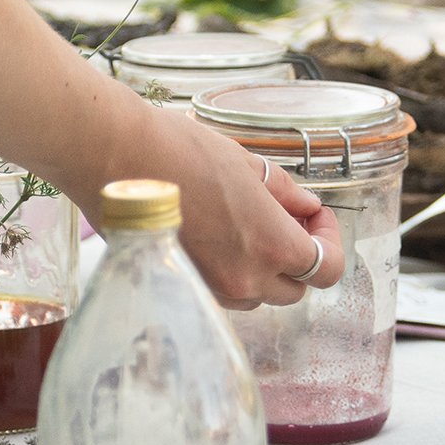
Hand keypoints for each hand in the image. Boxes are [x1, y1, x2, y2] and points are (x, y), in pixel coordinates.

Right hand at [80, 103, 344, 307]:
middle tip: (286, 219)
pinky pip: (223, 292)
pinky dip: (231, 271)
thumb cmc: (177, 150)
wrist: (113, 157)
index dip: (331, 241)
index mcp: (270, 245)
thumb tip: (306, 205)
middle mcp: (244, 278)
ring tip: (247, 226)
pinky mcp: (180, 285)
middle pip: (295, 289)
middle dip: (299, 257)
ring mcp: (209, 288)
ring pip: (258, 295)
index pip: (327, 269)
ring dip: (264, 268)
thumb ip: (283, 192)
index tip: (316, 216)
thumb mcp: (244, 162)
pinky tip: (216, 235)